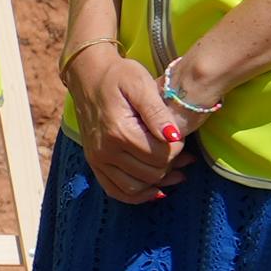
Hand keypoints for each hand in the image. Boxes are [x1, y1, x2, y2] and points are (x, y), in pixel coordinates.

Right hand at [62, 40, 181, 204]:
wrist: (88, 75)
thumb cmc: (118, 76)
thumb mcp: (141, 84)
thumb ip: (157, 112)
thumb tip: (173, 136)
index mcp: (119, 132)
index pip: (160, 156)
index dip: (178, 149)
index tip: (178, 134)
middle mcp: (105, 151)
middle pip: (150, 174)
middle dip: (171, 165)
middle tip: (182, 150)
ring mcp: (97, 159)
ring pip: (135, 188)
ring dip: (159, 183)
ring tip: (176, 171)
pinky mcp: (94, 162)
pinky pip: (115, 190)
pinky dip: (136, 195)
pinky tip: (155, 189)